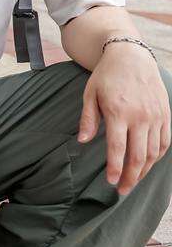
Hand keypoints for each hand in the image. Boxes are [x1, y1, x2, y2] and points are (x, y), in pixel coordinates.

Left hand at [78, 42, 169, 194]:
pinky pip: (165, 142)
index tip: (112, 183)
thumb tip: (83, 142)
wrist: (132, 57)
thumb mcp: (90, 93)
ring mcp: (156, 116)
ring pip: (153, 152)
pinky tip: (148, 164)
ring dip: (144, 170)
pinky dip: (157, 157)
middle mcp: (140, 116)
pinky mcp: (165, 115)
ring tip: (133, 180)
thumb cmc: (107, 76)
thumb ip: (88, 119)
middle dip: (131, 177)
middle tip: (123, 190)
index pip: (118, 148)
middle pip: (138, 155)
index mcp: (118, 111)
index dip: (115, 168)